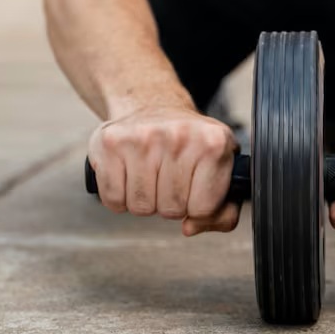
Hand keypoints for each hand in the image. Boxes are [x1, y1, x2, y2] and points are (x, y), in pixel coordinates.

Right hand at [88, 107, 239, 235]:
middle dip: (169, 203)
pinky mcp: (111, 142)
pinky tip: (128, 175)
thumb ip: (222, 212)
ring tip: (149, 175)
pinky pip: (113, 199)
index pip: (204, 208)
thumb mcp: (219, 169)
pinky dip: (119, 196)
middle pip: (171, 209)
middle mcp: (180, 135)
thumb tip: (190, 227)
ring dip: (144, 200)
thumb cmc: (188, 144)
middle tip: (168, 179)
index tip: (194, 190)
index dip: (197, 207)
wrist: (152, 106)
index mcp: (214, 142)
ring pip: (141, 207)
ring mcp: (143, 137)